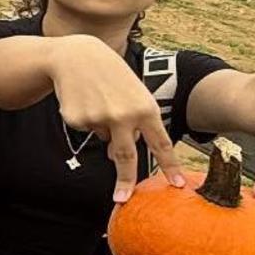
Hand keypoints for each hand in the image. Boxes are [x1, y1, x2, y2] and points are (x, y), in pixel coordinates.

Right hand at [46, 37, 185, 201]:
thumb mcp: (132, 95)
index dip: (170, 166)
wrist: (76, 56)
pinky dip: (86, 120)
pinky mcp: (77, 119)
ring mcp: (99, 118)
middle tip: (122, 198)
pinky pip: (87, 130)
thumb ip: (133, 125)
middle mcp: (124, 116)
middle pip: (126, 156)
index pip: (161, 144)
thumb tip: (114, 156)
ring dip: (104, 127)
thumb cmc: (111, 76)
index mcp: (145, 108)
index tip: (177, 185)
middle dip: (125, 180)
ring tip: (100, 100)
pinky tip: (84, 100)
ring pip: (104, 139)